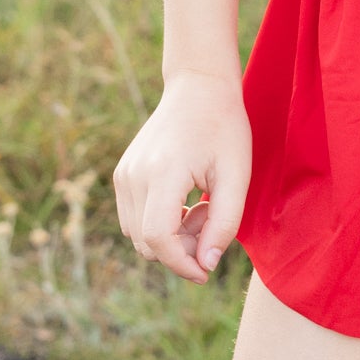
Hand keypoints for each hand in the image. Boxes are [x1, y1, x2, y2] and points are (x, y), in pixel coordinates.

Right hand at [114, 73, 253, 281]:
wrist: (198, 88)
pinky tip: (184, 202)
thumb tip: (205, 265)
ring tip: (200, 207)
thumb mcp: (236, 176)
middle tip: (211, 221)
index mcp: (162, 172)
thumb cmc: (224, 128)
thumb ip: (223, 223)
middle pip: (147, 243)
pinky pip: (134, 220)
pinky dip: (159, 224)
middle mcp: (134, 175)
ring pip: (138, 236)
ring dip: (171, 237)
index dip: (182, 264)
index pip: (158, 239)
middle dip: (181, 250)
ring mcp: (124, 175)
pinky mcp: (122, 175)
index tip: (207, 271)